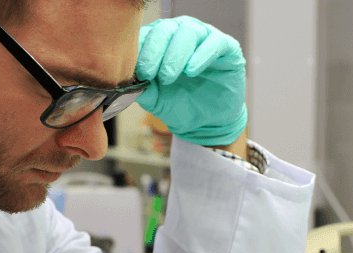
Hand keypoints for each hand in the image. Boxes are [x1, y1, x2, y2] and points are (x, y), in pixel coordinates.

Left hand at [135, 16, 247, 146]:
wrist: (207, 123)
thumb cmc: (180, 106)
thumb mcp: (156, 101)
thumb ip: (142, 89)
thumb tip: (125, 82)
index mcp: (160, 43)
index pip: (146, 35)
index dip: (139, 50)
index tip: (137, 71)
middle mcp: (181, 34)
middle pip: (165, 29)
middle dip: (154, 51)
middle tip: (149, 74)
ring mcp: (204, 38)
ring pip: (188, 31)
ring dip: (175, 54)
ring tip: (169, 77)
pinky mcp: (227, 47)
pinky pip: (214, 42)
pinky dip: (201, 55)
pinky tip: (192, 71)